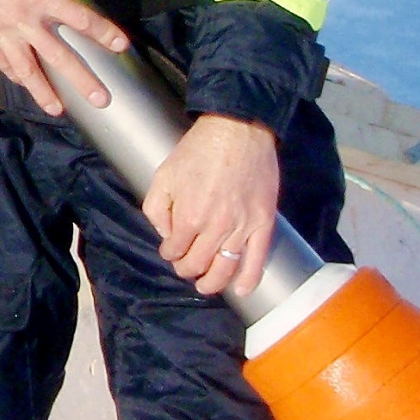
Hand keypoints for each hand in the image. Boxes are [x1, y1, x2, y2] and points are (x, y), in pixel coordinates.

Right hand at [0, 0, 132, 116]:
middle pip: (59, 55)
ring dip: (44, 92)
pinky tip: (27, 87)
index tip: (120, 46)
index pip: (79, 18)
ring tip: (58, 111)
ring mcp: (5, 35)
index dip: (103, 32)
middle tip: (101, 99)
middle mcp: (26, 22)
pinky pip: (4, 64)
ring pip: (28, 70)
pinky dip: (17, 78)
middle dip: (81, 79)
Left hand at [144, 116, 280, 294]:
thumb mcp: (163, 176)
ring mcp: (242, 227)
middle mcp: (216, 227)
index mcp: (189, 217)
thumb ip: (156, 210)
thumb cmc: (198, 150)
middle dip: (187, 269)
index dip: (169, 253)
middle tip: (186, 265)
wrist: (238, 129)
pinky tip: (242, 290)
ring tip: (206, 284)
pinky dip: (249, 278)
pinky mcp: (264, 222)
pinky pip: (258, 258)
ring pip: (226, 268)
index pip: (174, 251)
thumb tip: (166, 234)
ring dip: (213, 281)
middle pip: (199, 264)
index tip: (171, 249)